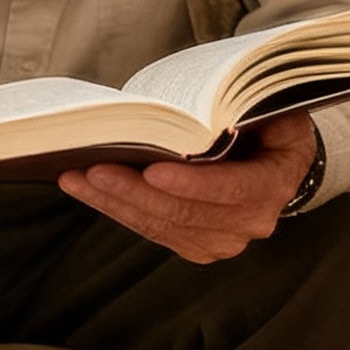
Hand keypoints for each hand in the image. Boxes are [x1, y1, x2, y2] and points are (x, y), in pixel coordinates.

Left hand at [58, 111, 317, 263]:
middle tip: (93, 169)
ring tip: (75, 178)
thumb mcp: (265, 104)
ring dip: (115, 202)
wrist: (274, 156)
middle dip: (135, 192)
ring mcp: (223, 239)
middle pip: (186, 213)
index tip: (151, 171)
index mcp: (274, 181)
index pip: (231, 188)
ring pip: (162, 225)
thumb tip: (199, 104)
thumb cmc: (264, 119)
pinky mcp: (197, 245)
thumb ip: (239, 106)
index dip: (192, 183)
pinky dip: (118, 209)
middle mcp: (252, 221)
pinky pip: (153, 231)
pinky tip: (86, 191)